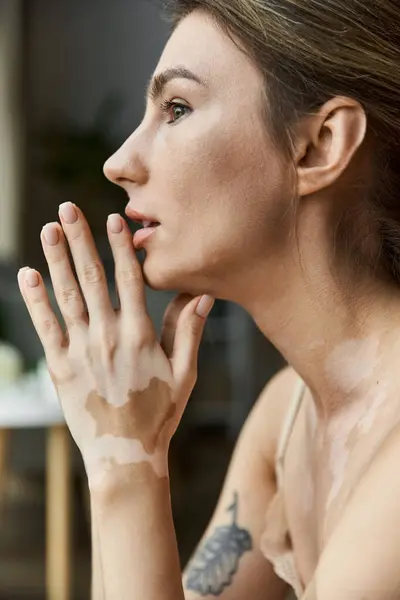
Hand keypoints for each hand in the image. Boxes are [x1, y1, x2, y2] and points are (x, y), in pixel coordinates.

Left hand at [17, 202, 213, 486]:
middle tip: (68, 209)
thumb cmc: (160, 414)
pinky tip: (27, 274)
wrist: (125, 456)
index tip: (113, 219)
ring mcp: (80, 351)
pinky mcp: (60, 367)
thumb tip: (201, 291)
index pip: (129, 279)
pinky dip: (35, 299)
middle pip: (92, 278)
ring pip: (66, 296)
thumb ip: (190, 330)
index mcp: (139, 335)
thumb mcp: (184, 373)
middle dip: (80, 240)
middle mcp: (107, 337)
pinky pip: (45, 327)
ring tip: (48, 229)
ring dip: (55, 260)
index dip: (120, 247)